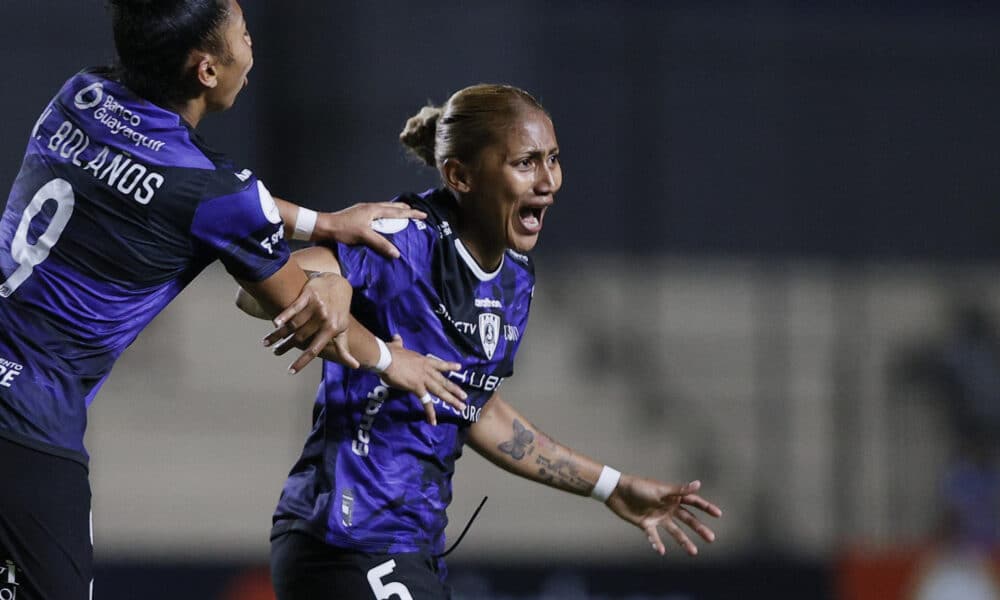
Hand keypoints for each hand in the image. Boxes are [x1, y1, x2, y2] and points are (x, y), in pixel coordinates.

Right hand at [263, 273, 358, 372]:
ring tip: (267, 342)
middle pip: (300, 338)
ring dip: (279, 335)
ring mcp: (316, 306)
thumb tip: (356, 366)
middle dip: (285, 347)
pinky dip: (283, 316)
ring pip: (293, 325)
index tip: (290, 371)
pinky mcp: (308, 295)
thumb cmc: (339, 311)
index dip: (302, 361)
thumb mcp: (343, 329)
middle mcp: (323, 319)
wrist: (338, 285)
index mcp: (331, 330)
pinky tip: (275, 323)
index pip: (314, 350)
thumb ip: (344, 349)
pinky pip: (293, 307)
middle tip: (276, 352)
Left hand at [317, 202, 427, 258]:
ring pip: (384, 209)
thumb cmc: (342, 229)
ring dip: (394, 212)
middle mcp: (369, 208)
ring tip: (401, 215)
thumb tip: (397, 253)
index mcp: (373, 209)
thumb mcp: (364, 236)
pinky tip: (382, 223)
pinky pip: (377, 214)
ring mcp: (362, 211)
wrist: (323, 227)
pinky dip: (385, 216)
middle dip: (404, 209)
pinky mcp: (357, 216)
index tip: (423, 215)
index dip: (411, 214)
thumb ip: (381, 244)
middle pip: (391, 207)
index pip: (397, 212)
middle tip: (414, 212)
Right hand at [380, 335, 467, 424]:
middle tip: (465, 396)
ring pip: (441, 391)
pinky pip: (426, 402)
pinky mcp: (417, 388)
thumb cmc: (389, 352)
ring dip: (451, 400)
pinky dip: (430, 412)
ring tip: (461, 407)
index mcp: (422, 360)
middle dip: (455, 389)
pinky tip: (433, 421)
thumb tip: (396, 337)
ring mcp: (423, 379)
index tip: (459, 368)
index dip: (449, 366)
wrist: (386, 358)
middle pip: (443, 381)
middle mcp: (426, 370)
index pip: (439, 364)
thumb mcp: (396, 346)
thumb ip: (398, 343)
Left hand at [606, 477, 721, 556]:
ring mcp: (658, 517)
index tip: (718, 514)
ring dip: (684, 541)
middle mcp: (667, 507)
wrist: (616, 492)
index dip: (706, 507)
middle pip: (687, 519)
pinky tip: (662, 551)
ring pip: (674, 531)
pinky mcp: (646, 524)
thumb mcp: (659, 489)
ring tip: (694, 552)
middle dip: (699, 528)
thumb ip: (678, 490)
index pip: (693, 502)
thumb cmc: (638, 487)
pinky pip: (654, 536)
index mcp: (672, 496)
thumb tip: (698, 484)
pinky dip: (657, 543)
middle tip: (711, 539)